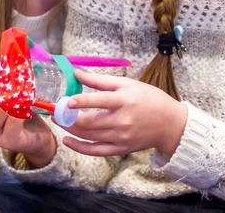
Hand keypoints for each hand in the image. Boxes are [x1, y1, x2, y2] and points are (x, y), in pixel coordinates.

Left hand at [58, 70, 187, 157]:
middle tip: (55, 111)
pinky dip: (79, 147)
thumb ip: (101, 81)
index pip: (99, 101)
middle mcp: (122, 121)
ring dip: (70, 129)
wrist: (169, 124)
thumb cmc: (149, 99)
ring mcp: (121, 137)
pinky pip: (95, 151)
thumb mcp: (128, 84)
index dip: (81, 101)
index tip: (66, 100)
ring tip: (59, 120)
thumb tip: (77, 73)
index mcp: (124, 101)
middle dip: (68, 117)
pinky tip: (67, 140)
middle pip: (89, 122)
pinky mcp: (120, 149)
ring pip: (88, 136)